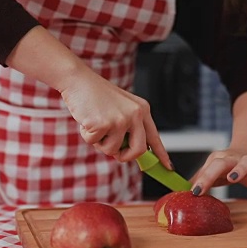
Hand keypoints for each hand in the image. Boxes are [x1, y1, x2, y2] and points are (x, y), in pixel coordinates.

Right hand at [5, 26, 170, 168]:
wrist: (78, 80)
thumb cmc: (95, 95)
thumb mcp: (120, 108)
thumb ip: (128, 127)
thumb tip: (129, 152)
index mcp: (141, 109)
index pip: (154, 137)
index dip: (161, 154)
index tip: (168, 167)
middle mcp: (134, 114)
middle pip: (138, 150)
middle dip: (125, 156)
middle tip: (116, 152)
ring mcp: (120, 119)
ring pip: (112, 149)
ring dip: (100, 142)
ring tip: (95, 123)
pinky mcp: (103, 124)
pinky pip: (94, 143)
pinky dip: (87, 135)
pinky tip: (87, 120)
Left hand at [189, 145, 246, 196]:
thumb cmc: (228, 164)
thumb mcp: (213, 169)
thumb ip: (200, 179)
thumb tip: (180, 191)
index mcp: (219, 160)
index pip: (208, 168)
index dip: (200, 180)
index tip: (193, 192)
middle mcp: (233, 160)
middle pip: (221, 164)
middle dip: (210, 175)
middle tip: (201, 187)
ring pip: (246, 163)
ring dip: (239, 170)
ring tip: (233, 178)